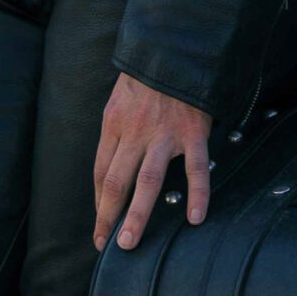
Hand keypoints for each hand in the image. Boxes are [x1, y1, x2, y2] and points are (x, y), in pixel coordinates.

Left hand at [92, 73, 213, 250]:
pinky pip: (195, 168)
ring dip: (137, 214)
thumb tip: (112, 168)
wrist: (174, 50)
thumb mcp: (119, 101)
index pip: (101, 172)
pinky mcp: (192, 133)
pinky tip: (196, 217)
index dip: (99, 202)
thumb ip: (117, 133)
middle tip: (106, 245)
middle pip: (116, 181)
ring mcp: (164, 135)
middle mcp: (134, 133)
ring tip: (130, 243)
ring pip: (147, 181)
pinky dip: (197, 193)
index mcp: (113, 125)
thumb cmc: (145, 77)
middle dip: (108, 216)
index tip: (100, 226)